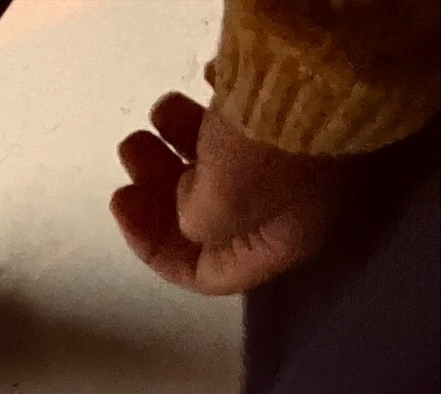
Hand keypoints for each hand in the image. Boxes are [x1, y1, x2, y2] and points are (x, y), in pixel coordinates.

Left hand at [112, 92, 343, 294]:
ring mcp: (292, 163)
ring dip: (177, 145)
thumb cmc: (262, 154)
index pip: (205, 273)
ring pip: (221, 166)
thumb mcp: (215, 210)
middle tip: (130, 151)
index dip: (154, 248)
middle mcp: (287, 210)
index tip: (123, 206)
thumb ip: (191, 223)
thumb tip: (189, 200)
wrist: (317, 73)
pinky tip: (195, 91)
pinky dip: (210, 117)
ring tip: (154, 114)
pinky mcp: (293, 119)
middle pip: (207, 217)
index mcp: (274, 246)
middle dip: (160, 188)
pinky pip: (241, 127)